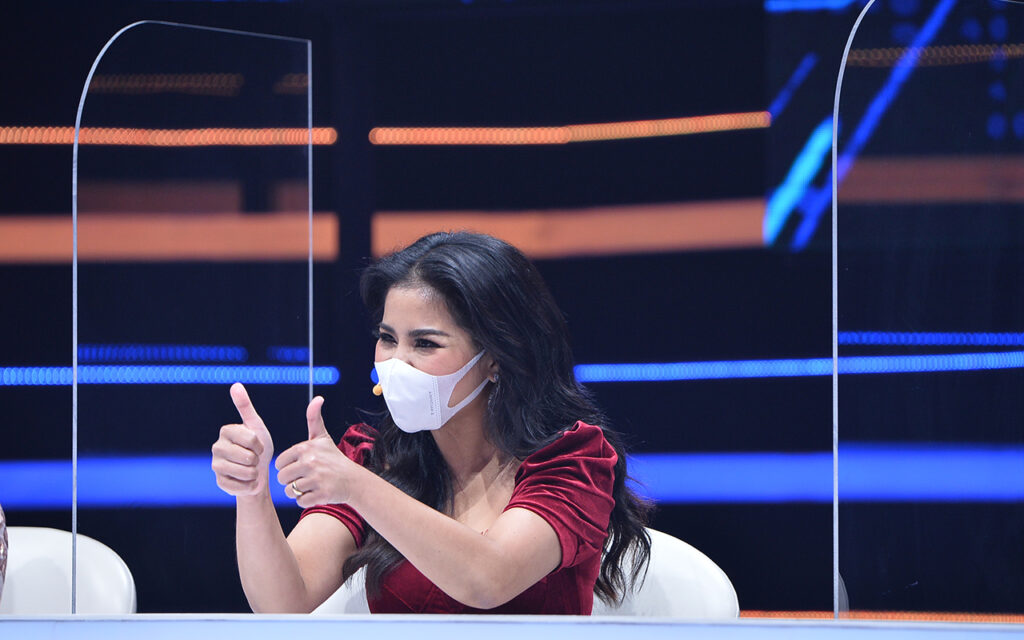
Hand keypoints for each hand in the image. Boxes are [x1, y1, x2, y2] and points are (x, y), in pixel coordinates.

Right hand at [211, 382, 274, 496]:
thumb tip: (235, 385)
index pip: (252, 439)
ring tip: (251, 469)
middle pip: (249, 457)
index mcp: (226, 431)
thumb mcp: (256, 425)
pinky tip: (247, 481)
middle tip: (254, 458)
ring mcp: (216, 466)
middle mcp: (216, 447)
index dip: (260, 445)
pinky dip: (250, 486)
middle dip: (257, 460)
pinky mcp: (219, 483)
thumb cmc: (258, 447)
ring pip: (246, 473)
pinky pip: (242, 486)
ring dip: (255, 473)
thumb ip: (245, 406)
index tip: (258, 445)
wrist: (257, 472)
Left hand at [276, 396, 357, 507]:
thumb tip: (318, 398)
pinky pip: (300, 501)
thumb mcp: (323, 437)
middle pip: (282, 478)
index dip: (287, 467)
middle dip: (290, 481)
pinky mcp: (321, 494)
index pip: (280, 463)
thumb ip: (314, 418)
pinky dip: (306, 500)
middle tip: (305, 478)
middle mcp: (310, 462)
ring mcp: (316, 479)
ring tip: (310, 485)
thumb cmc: (334, 458)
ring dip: (297, 492)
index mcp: (306, 448)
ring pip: (290, 491)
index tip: (300, 466)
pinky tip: (315, 493)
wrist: (353, 479)